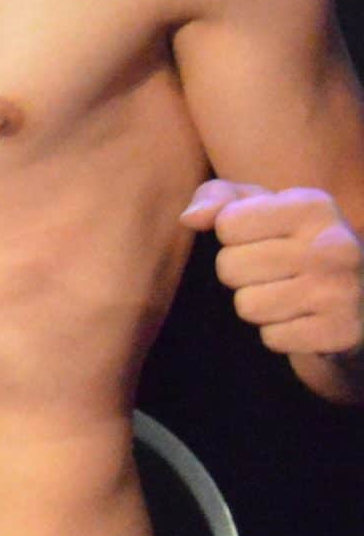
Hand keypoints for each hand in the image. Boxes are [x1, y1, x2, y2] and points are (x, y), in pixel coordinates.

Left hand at [183, 180, 363, 357]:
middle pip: (230, 267)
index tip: (263, 239)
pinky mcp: (343, 333)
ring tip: (289, 295)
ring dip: (259, 305)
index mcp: (313, 205)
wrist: (359, 298)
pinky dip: (280, 333)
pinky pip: (272, 337)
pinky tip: (304, 319)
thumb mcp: (258, 206)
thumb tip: (189, 218)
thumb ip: (217, 197)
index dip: (233, 237)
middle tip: (275, 273)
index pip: (226, 224)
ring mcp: (344, 292)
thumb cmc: (292, 241)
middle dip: (240, 274)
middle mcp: (336, 246)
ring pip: (247, 306)